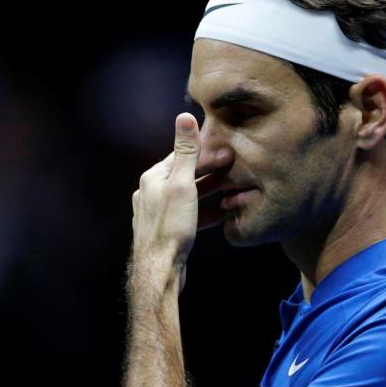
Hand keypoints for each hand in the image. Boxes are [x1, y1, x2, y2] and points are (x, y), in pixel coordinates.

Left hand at [131, 113, 218, 290]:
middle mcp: (151, 192)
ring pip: (188, 196)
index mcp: (153, 178)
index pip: (182, 156)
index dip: (206, 152)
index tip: (228, 151)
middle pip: (185, 175)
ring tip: (230, 189)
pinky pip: (188, 215)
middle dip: (209, 171)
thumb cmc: (171, 227)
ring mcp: (157, 212)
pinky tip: (220, 215)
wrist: (160, 269)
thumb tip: (184, 117)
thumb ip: (186, 152)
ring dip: (209, 191)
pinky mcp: (166, 230)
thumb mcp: (182, 184)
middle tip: (234, 168)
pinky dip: (204, 212)